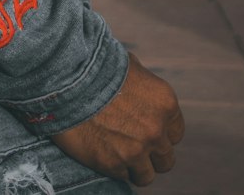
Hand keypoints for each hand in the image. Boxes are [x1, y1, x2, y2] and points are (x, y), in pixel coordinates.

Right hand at [51, 53, 183, 186]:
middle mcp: (156, 129)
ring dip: (135, 167)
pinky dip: (114, 168)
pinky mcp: (115, 165)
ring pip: (147, 175)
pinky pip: (123, 177)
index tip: (147, 131)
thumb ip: (144, 86)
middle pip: (166, 159)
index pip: (176, 133)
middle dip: (151, 154)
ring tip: (118, 153)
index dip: (161, 133)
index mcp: (165, 103)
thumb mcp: (130, 67)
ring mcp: (137, 150)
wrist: (67, 79)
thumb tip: (143, 91)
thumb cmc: (97, 67)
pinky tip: (103, 150)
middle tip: (133, 145)